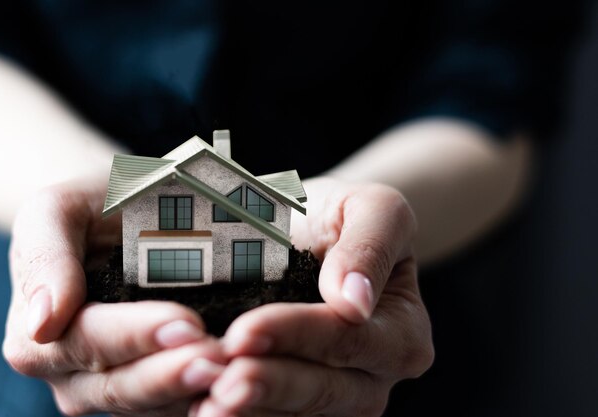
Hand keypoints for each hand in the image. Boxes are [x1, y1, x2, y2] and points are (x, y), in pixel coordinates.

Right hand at [3, 179, 226, 415]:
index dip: (134, 336)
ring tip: (233, 370)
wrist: (125, 211)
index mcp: (38, 333)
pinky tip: (237, 387)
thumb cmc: (92, 206)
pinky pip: (174, 405)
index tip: (185, 323)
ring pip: (150, 404)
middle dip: (170, 374)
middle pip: (118, 385)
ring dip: (191, 391)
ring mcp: (113, 384)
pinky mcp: (152, 386)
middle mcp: (71, 371)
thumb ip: (45, 258)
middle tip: (219, 358)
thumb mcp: (58, 211)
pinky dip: (205, 399)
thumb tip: (41, 325)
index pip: (85, 341)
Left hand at [194, 178, 433, 415]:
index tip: (244, 332)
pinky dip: (243, 416)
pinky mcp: (303, 406)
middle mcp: (374, 377)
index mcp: (401, 332)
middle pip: (323, 390)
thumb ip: (371, 246)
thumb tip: (356, 302)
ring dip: (250, 413)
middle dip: (270, 387)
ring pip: (297, 416)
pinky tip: (203, 408)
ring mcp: (339, 398)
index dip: (296, 336)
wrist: (319, 232)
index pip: (347, 338)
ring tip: (205, 406)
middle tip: (222, 385)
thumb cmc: (346, 217)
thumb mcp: (372, 208)